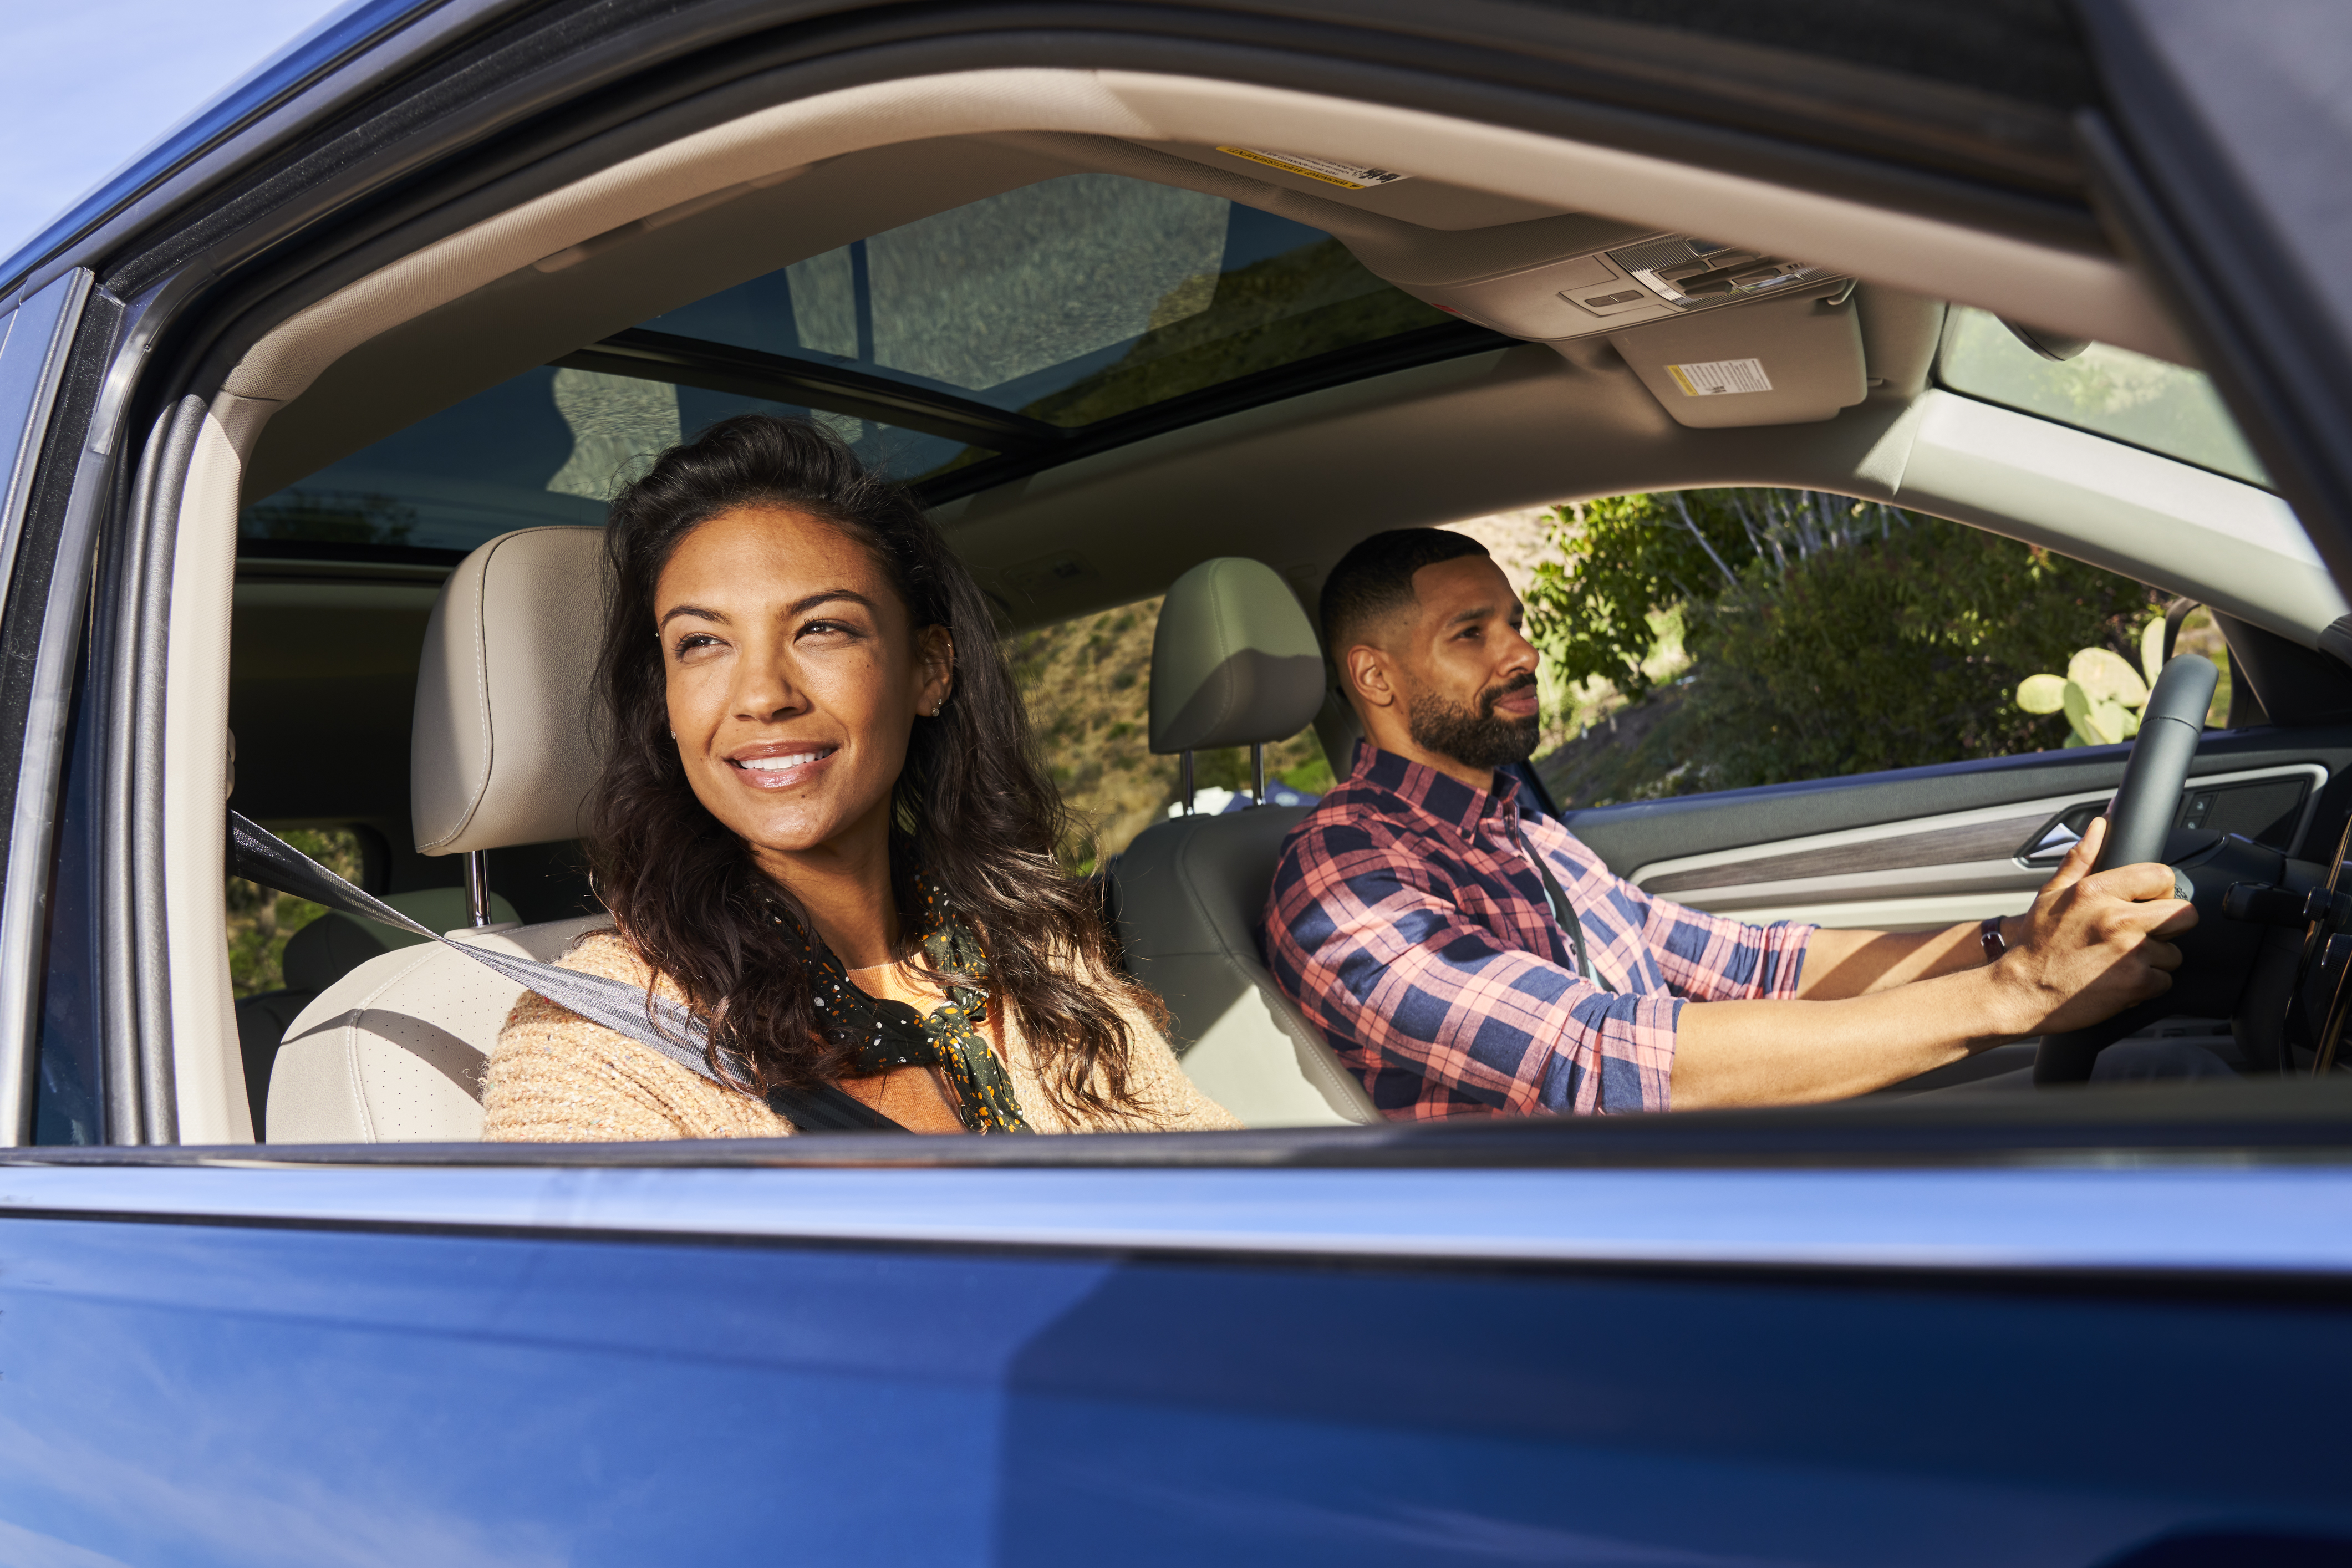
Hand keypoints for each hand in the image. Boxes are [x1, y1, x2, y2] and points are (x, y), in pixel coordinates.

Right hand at [1988, 817, 2196, 1035]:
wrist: (2020, 992)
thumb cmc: (2036, 944)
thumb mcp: (2051, 894)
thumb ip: (2082, 859)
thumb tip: (2100, 826)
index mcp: (2097, 892)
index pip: (2161, 876)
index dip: (2161, 890)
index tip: (2148, 902)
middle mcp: (2118, 919)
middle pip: (2184, 914)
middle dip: (2169, 925)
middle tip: (2144, 934)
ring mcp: (2130, 953)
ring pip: (2174, 953)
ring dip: (2155, 960)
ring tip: (2123, 961)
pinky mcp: (2137, 984)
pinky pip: (2165, 981)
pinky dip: (2147, 985)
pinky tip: (2121, 981)